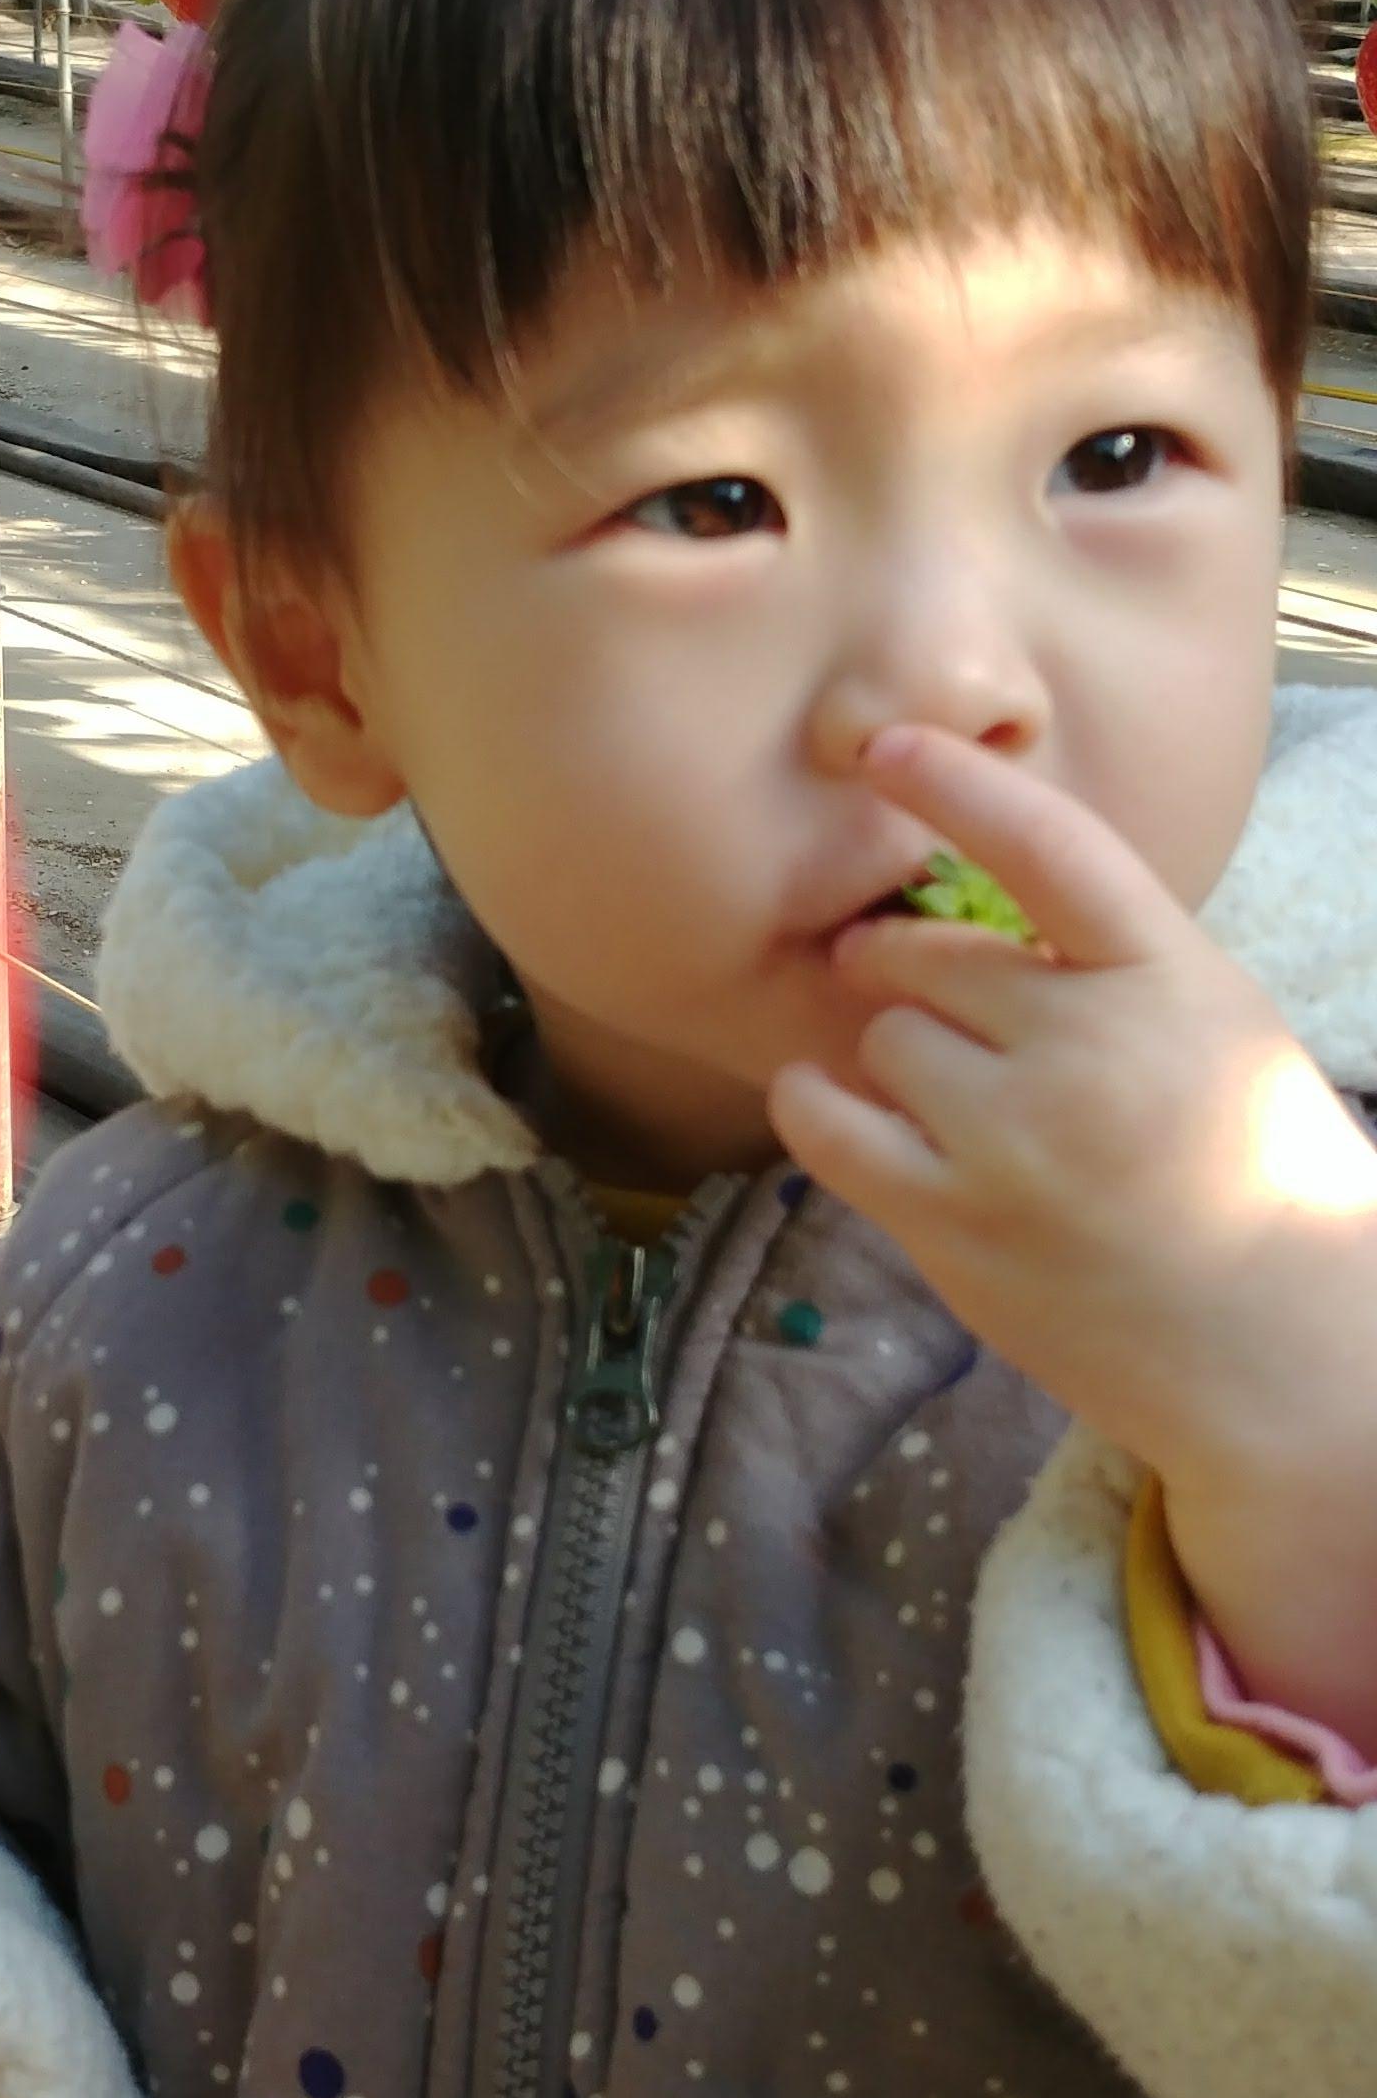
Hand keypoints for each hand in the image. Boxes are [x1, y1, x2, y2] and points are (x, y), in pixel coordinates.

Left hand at [767, 724, 1376, 1492]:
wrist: (1281, 1350)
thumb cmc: (1253, 1176)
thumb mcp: (1218, 1026)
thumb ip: (1115, 965)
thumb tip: (988, 915)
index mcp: (1169, 979)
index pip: (1050, 847)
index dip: (961, 788)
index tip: (890, 747)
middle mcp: (1085, 1047)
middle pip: (935, 958)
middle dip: (910, 965)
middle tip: (911, 981)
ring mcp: (1013, 1141)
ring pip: (888, 1041)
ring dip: (898, 1055)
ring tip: (949, 1097)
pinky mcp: (955, 1224)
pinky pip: (833, 1130)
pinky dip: (815, 1103)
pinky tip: (819, 1095)